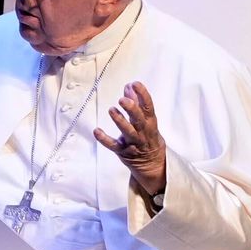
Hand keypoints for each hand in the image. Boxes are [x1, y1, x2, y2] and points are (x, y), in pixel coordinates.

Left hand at [96, 82, 167, 207]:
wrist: (154, 165)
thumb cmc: (148, 138)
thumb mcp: (147, 120)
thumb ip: (137, 103)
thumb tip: (129, 86)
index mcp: (150, 123)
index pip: (148, 107)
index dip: (143, 95)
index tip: (135, 84)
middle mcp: (143, 133)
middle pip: (139, 120)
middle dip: (132, 109)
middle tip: (123, 99)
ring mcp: (133, 144)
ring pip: (128, 132)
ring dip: (120, 121)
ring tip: (112, 110)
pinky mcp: (123, 152)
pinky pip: (114, 146)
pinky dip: (105, 139)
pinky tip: (96, 131)